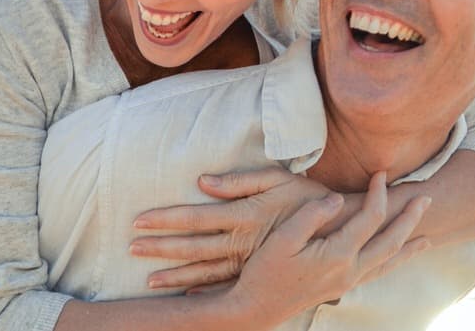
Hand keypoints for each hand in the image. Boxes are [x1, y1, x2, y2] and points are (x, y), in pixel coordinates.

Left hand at [131, 168, 332, 288]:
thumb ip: (240, 181)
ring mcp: (249, 260)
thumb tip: (203, 182)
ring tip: (149, 281)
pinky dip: (204, 290)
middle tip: (132, 247)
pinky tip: (185, 295)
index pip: (195, 217)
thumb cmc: (307, 196)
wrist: (342, 226)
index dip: (167, 219)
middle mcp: (242, 241)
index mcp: (244, 215)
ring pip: (206, 271)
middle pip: (193, 247)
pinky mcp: (258, 271)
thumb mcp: (277, 179)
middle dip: (161, 248)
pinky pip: (226, 285)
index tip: (139, 221)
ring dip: (176, 275)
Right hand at [224, 172, 429, 324]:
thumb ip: (312, 215)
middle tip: (425, 198)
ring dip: (409, 245)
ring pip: (389, 261)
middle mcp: (350, 270)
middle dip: (410, 219)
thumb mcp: (283, 239)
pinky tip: (398, 258)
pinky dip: (395, 263)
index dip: (379, 194)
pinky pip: (378, 273)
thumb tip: (338, 198)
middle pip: (391, 241)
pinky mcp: (343, 287)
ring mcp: (348, 282)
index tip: (380, 174)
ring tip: (427, 237)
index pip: (371, 218)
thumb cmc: (265, 271)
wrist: (257, 308)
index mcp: (338, 254)